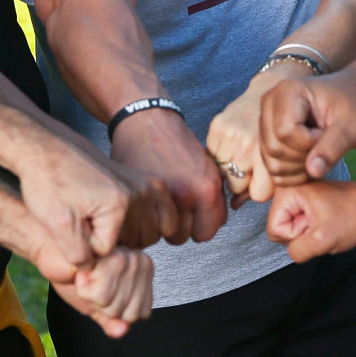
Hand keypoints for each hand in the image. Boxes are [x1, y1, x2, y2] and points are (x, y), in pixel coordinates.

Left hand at [17, 130, 174, 266]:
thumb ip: (78, 254)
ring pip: (149, 234)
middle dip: (112, 241)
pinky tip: (135, 221)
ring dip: (132, 234)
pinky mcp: (149, 182)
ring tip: (104, 219)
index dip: (87, 244)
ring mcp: (146, 186)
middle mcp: (139, 194)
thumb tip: (94, 269)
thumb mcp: (56, 224)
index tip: (74, 224)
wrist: (49, 152)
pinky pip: (165, 215)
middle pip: (134, 243)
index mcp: (119, 205)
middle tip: (90, 223)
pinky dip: (155, 223)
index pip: (108, 250)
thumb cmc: (50, 182)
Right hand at [23, 213, 153, 337]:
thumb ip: (109, 319)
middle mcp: (141, 264)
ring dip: (93, 296)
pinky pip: (102, 296)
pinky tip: (84, 272)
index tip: (101, 291)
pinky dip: (86, 291)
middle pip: (129, 313)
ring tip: (88, 276)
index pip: (140, 313)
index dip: (114, 311)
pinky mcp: (114, 258)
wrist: (54, 253)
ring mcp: (130, 260)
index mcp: (142, 274)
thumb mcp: (94, 303)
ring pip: (114, 305)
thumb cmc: (74, 273)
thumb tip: (121, 331)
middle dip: (104, 306)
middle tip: (92, 283)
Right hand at [111, 108, 226, 243]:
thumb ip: (212, 195)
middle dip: (183, 227)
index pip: (211, 229)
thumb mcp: (207, 166)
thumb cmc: (175, 141)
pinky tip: (149, 203)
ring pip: (170, 234)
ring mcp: (164, 198)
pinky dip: (150, 219)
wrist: (146, 120)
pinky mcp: (142, 197)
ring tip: (161, 206)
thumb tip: (213, 221)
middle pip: (190, 236)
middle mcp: (189, 195)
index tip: (193, 216)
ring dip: (165, 225)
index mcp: (208, 188)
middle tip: (176, 210)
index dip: (201, 224)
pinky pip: (151, 224)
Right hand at [206, 63, 312, 203]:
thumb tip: (238, 205)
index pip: (260, 193)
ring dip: (234, 169)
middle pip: (239, 185)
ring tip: (247, 155)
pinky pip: (213, 157)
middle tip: (259, 165)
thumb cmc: (297, 120)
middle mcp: (250, 142)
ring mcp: (231, 133)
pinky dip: (223, 155)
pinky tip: (237, 144)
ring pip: (224, 173)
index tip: (273, 176)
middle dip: (249, 180)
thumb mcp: (306, 151)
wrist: (281, 83)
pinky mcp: (218, 125)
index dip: (267, 187)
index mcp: (275, 148)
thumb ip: (281, 180)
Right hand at [260, 71, 355, 184]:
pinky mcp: (265, 138)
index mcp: (287, 91)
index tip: (330, 133)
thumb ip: (333, 147)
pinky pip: (272, 169)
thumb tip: (314, 171)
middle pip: (275, 148)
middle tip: (326, 145)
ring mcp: (264, 121)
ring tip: (320, 152)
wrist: (348, 99)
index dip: (311, 142)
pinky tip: (311, 160)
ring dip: (299, 168)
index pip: (286, 132)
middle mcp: (268, 103)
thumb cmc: (352, 108)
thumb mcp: (352, 126)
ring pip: (272, 163)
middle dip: (304, 157)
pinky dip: (293, 174)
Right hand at [264, 180, 355, 263]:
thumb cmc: (352, 217)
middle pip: (279, 228)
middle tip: (322, 223)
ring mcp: (294, 193)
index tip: (316, 224)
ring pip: (288, 228)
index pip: (274, 229)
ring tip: (325, 221)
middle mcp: (286, 188)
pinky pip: (297, 223)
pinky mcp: (302, 199)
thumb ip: (298, 251)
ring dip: (307, 232)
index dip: (296, 236)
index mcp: (287, 191)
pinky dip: (312, 228)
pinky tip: (325, 220)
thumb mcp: (323, 240)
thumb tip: (291, 252)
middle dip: (301, 234)